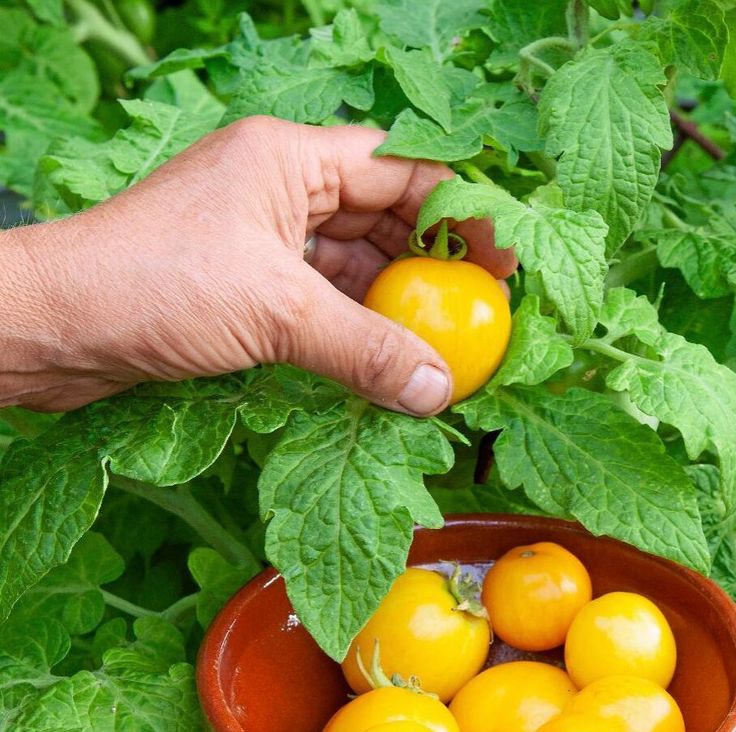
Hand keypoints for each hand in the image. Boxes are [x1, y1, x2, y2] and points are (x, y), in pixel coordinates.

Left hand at [0, 117, 514, 413]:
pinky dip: (356, 333)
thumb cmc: (147, 283)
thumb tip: (436, 389)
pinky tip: (386, 364)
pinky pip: (321, 304)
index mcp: (288, 158)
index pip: (400, 168)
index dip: (459, 208)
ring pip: (353, 267)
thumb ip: (363, 348)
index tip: (502, 258)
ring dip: (395, 306)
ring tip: (442, 347)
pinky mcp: (247, 289)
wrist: (53, 328)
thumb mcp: (273, 312)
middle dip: (433, 265)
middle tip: (479, 313)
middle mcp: (279, 191)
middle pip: (383, 218)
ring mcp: (262, 241)